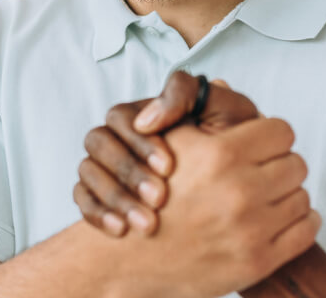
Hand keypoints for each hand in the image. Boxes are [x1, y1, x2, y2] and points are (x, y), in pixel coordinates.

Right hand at [74, 74, 258, 235]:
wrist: (242, 185)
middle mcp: (120, 136)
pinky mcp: (98, 193)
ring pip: (88, 171)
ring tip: (145, 223)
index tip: (169, 167)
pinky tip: (121, 230)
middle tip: (159, 198)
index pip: (123, 118)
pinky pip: (82, 199)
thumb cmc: (236, 142)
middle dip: (128, 171)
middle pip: (99, 142)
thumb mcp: (225, 109)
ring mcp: (106, 165)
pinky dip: (98, 214)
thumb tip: (147, 118)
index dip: (141, 142)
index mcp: (145, 113)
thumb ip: (188, 94)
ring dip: (115, 196)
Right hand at [130, 119, 319, 296]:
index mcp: (221, 156)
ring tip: (266, 197)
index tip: (260, 144)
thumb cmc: (150, 195)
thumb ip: (197, 111)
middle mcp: (240, 192)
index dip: (269, 136)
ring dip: (287, 195)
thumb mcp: (169, 142)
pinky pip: (306, 230)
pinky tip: (279, 219)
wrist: (131, 260)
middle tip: (264, 172)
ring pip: (302, 197)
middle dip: (280, 165)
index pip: (281, 131)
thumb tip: (221, 83)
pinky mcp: (258, 262)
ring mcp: (251, 231)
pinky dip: (299, 223)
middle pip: (296, 164)